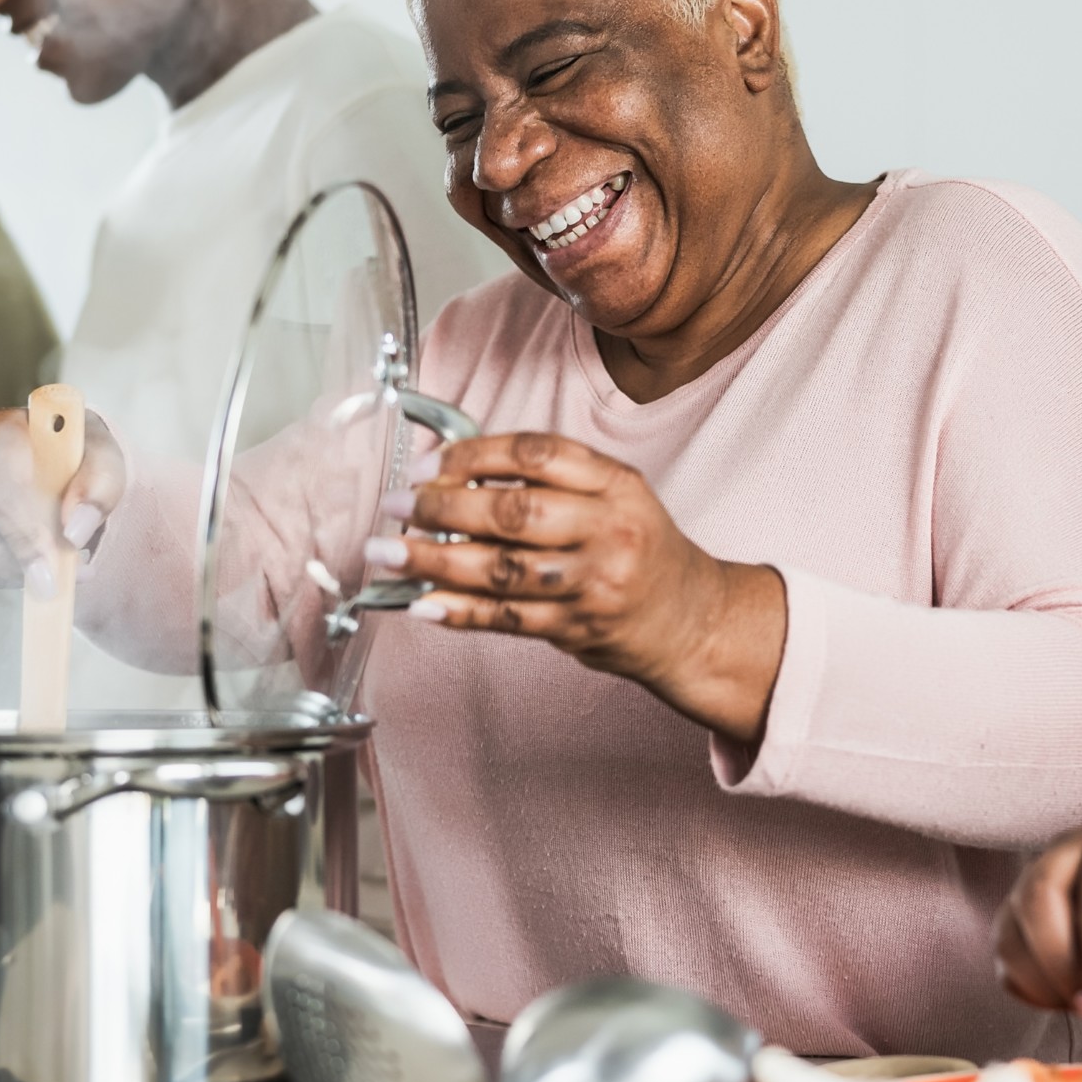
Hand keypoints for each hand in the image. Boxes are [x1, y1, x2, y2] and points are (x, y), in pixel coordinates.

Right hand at [0, 407, 125, 593]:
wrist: (59, 460)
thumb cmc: (81, 458)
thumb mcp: (105, 463)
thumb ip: (99, 489)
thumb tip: (73, 533)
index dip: (22, 533)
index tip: (50, 571)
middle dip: (18, 560)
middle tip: (55, 585)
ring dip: (12, 571)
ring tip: (53, 571)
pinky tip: (29, 567)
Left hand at [375, 433, 786, 740]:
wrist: (692, 620)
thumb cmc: (640, 549)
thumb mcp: (614, 495)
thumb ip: (550, 480)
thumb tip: (453, 473)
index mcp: (616, 483)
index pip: (536, 454)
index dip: (473, 455)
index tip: (427, 464)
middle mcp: (609, 530)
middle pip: (515, 511)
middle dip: (443, 507)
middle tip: (397, 506)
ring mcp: (594, 583)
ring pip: (502, 569)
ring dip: (434, 560)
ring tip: (388, 553)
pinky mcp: (578, 628)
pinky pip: (506, 617)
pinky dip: (457, 609)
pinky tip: (420, 600)